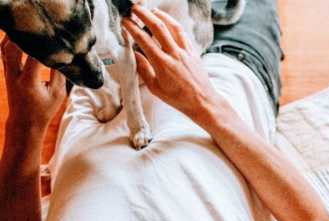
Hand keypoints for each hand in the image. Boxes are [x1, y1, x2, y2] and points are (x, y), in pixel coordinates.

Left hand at [1, 38, 66, 135]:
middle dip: (26, 37)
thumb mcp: (58, 94)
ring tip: (32, 32)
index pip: (34, 57)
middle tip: (41, 31)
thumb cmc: (44, 108)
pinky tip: (23, 38)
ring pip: (6, 46)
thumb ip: (60, 73)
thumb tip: (64, 55)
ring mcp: (8, 72)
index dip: (45, 47)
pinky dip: (12, 41)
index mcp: (29, 82)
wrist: (24, 121)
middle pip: (13, 48)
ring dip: (17, 37)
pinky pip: (5, 50)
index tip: (57, 42)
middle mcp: (14, 75)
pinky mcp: (6, 70)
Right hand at [122, 5, 220, 123]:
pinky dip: (175, 25)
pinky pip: (184, 34)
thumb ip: (144, 70)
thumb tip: (134, 55)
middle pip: (159, 27)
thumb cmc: (178, 99)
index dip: (132, 28)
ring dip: (162, 16)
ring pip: (174, 27)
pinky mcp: (194, 52)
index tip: (125, 21)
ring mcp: (186, 52)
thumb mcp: (155, 88)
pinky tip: (169, 23)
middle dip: (145, 14)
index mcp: (163, 64)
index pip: (144, 40)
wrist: (203, 102)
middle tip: (135, 8)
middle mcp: (175, 55)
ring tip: (152, 11)